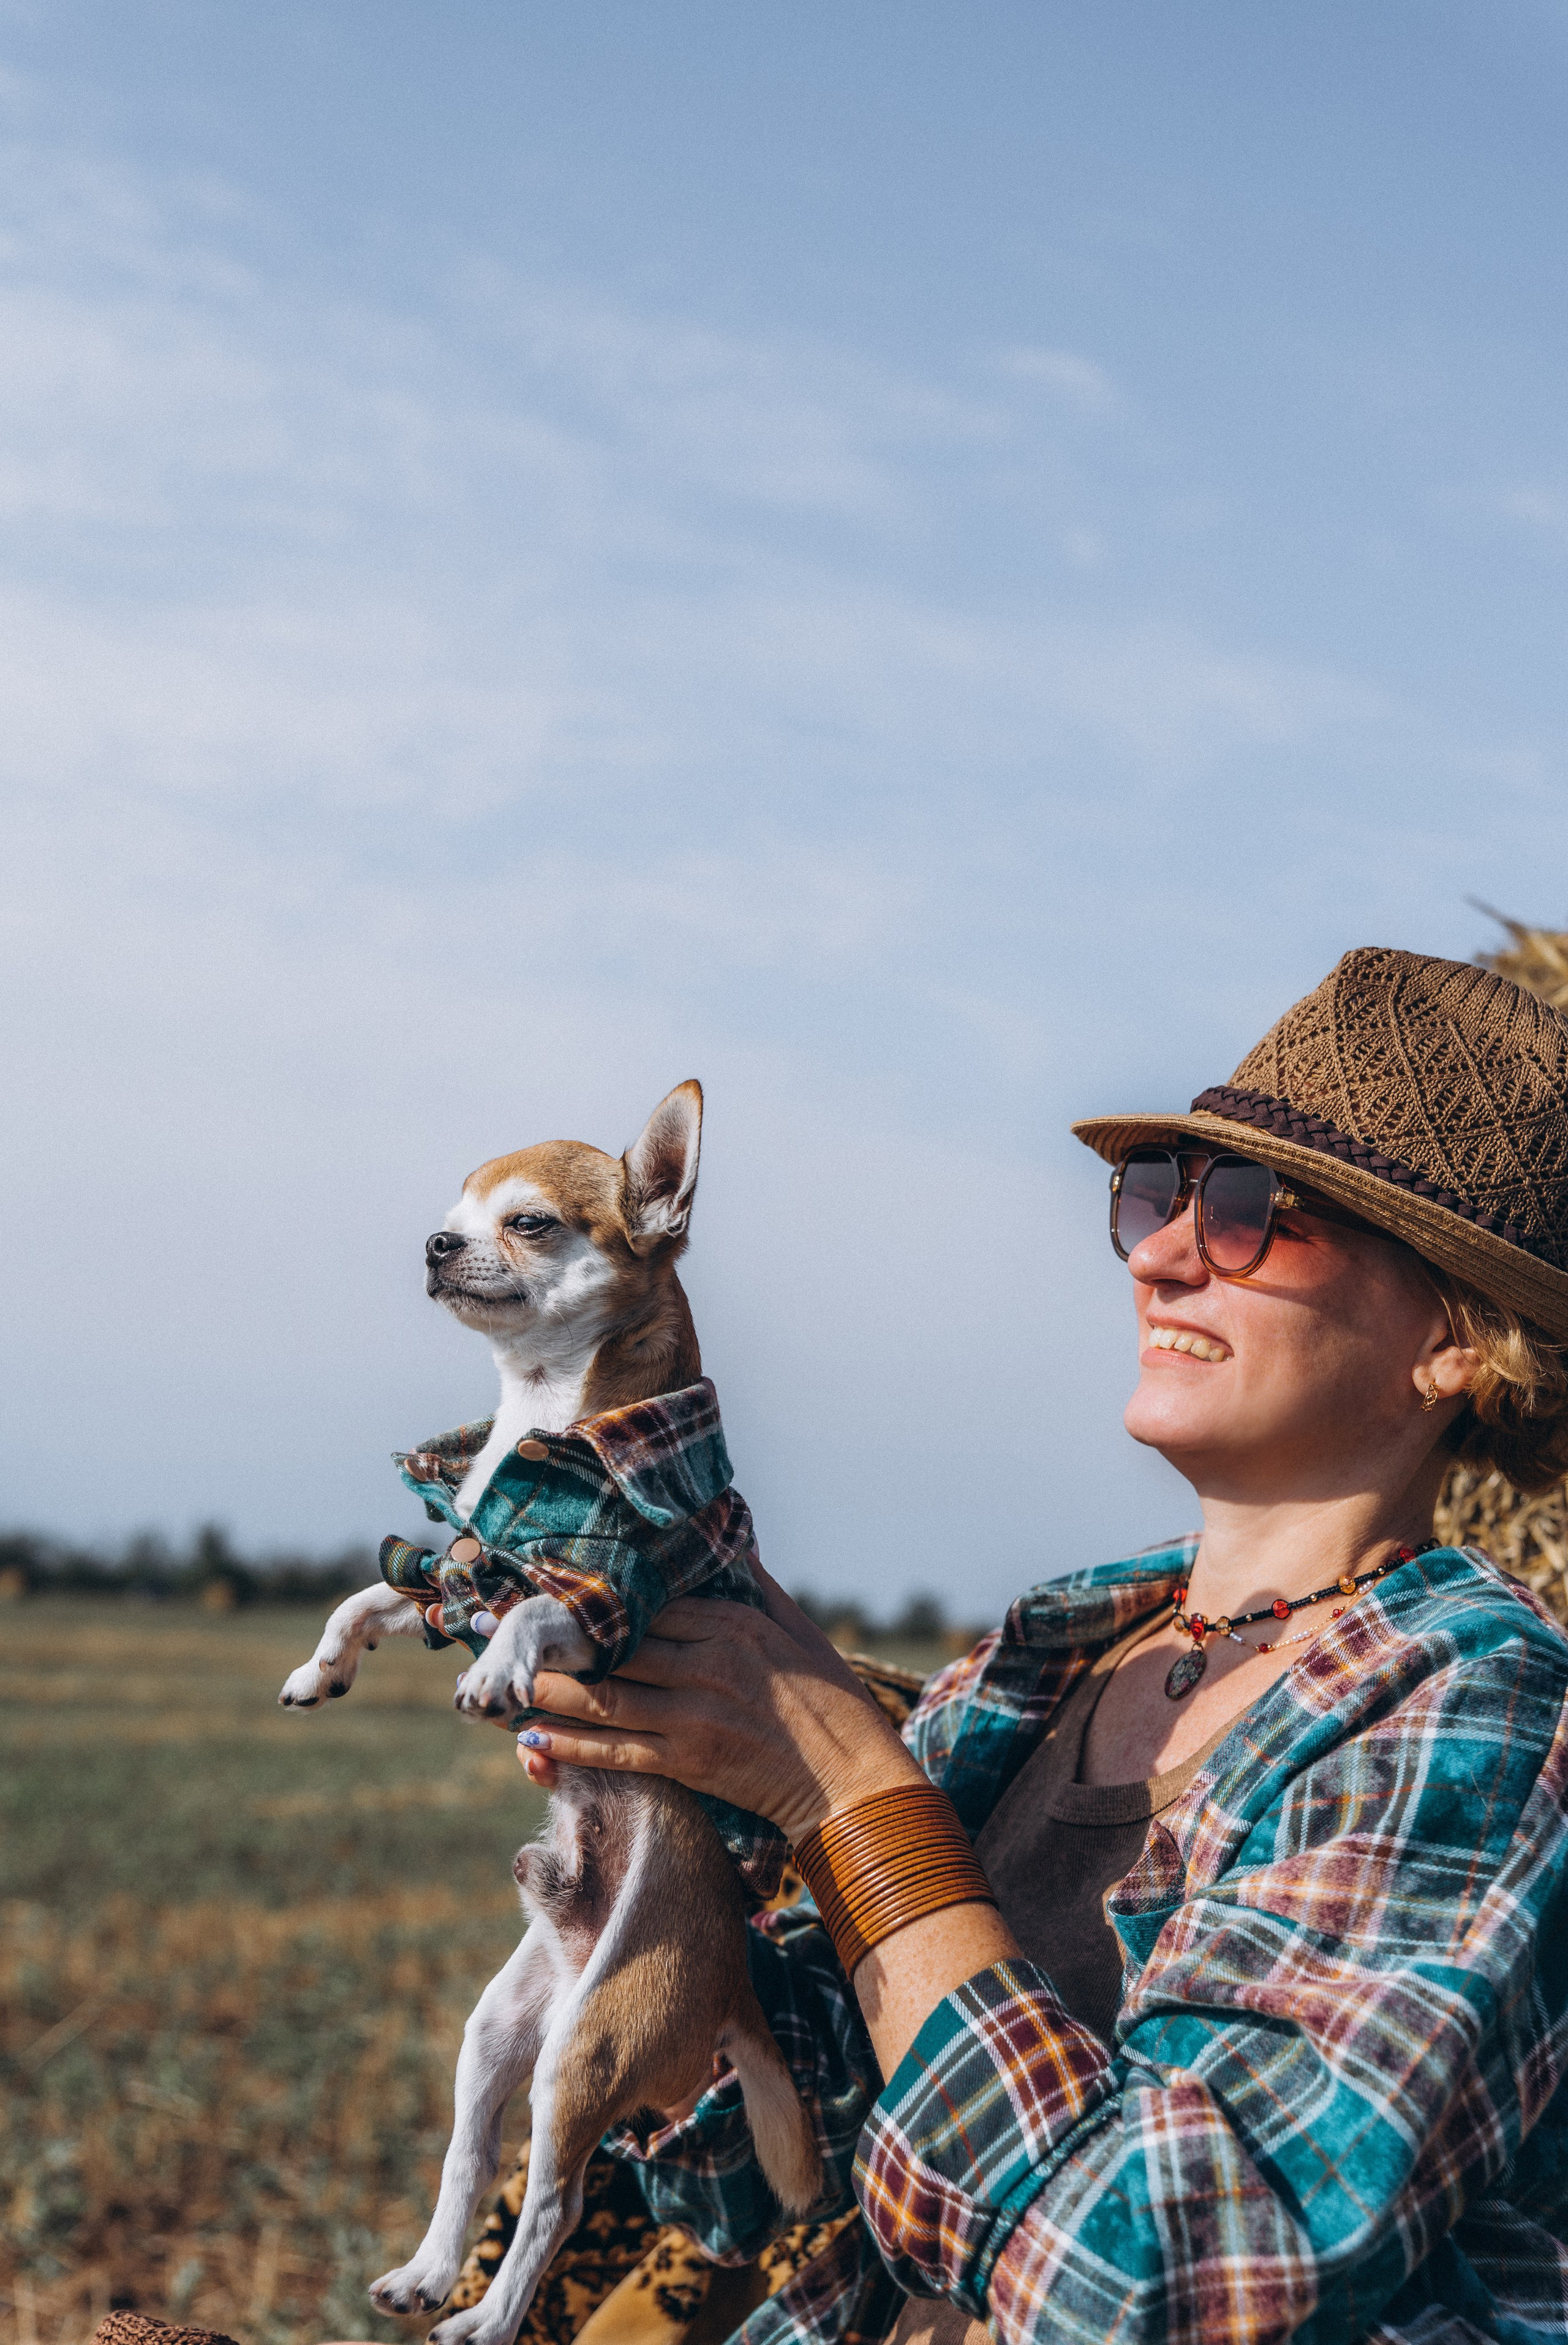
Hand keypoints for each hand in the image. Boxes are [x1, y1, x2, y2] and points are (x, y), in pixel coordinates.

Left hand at [515, 1564, 922, 1843]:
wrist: (853, 1782)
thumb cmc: (831, 1701)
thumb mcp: (798, 1629)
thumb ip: (756, 1585)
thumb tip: (731, 1540)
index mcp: (731, 1624)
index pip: (647, 1602)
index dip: (592, 1597)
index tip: (548, 1585)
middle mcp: (706, 1664)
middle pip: (614, 1646)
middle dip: (554, 1638)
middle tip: (498, 1629)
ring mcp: (694, 1716)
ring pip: (604, 1698)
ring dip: (549, 1690)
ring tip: (502, 1682)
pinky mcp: (689, 1763)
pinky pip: (615, 1751)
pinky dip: (570, 1745)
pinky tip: (533, 1736)